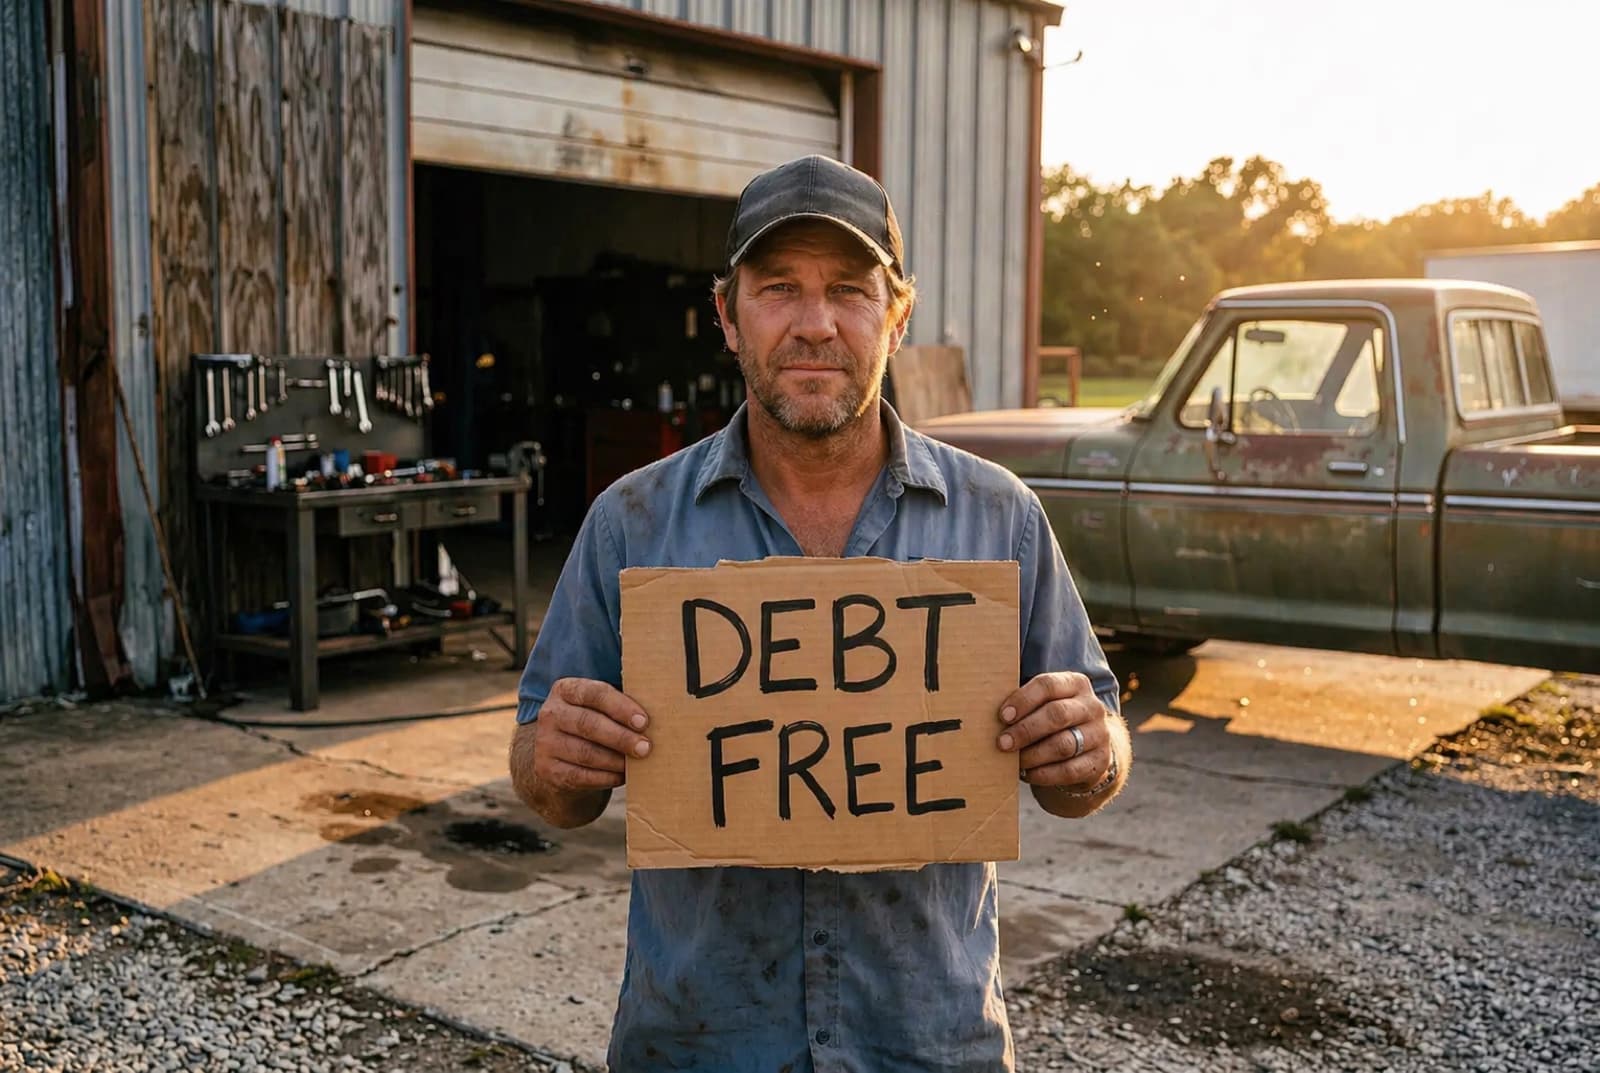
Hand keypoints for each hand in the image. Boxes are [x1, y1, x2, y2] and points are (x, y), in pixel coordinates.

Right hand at [533, 677, 652, 792]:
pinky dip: (605, 777)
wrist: (562, 757)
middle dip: (621, 737)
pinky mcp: (547, 770)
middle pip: (588, 724)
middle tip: (646, 747)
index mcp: (565, 690)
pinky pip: (580, 776)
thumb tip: (658, 717)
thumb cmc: (594, 725)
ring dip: (616, 760)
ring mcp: (545, 743)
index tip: (644, 722)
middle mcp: (551, 713)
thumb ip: (621, 707)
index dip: (620, 707)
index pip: (594, 693)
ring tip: (638, 763)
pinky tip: (622, 776)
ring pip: (585, 753)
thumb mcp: (600, 708)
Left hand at [996, 672, 1110, 788]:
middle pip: (1057, 715)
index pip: (1048, 685)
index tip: (1002, 716)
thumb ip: (1023, 702)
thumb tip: (984, 710)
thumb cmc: (1054, 719)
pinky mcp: (1100, 761)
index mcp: (1075, 684)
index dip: (1023, 700)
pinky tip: (1028, 774)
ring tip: (1015, 761)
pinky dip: (1045, 774)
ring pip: (1063, 745)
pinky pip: (1070, 770)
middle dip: (1025, 730)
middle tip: (1002, 743)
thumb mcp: (1045, 703)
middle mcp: (1091, 707)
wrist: (1090, 746)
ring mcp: (1099, 734)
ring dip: (1033, 755)